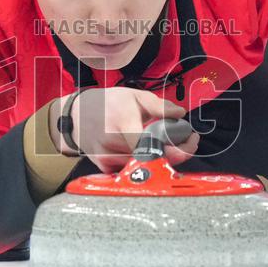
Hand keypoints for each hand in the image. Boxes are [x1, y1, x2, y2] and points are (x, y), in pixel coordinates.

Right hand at [50, 87, 198, 173]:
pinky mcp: (105, 169)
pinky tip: (149, 152)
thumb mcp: (133, 95)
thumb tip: (180, 114)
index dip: (176, 149)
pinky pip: (133, 171)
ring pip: (145, 167)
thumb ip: (158, 105)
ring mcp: (108, 159)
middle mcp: (113, 144)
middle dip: (175, 152)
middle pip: (153, 158)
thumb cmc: (107, 104)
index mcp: (122, 122)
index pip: (153, 145)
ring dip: (162, 158)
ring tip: (167, 143)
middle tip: (185, 142)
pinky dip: (146, 164)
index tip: (191, 140)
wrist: (76, 117)